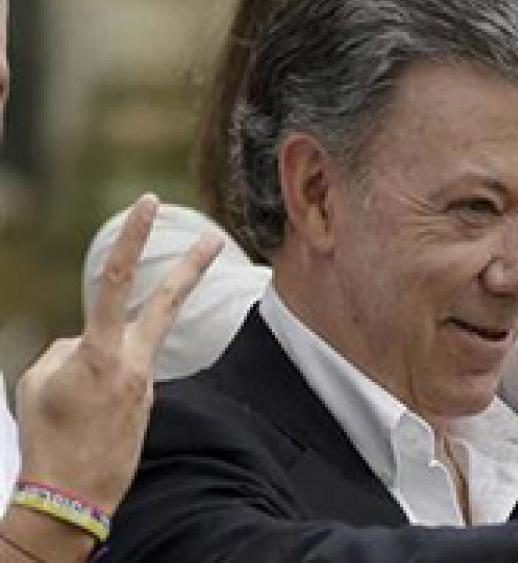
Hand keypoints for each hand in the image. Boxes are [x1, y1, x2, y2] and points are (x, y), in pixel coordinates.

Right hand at [14, 194, 221, 513]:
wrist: (74, 495)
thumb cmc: (47, 436)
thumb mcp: (39, 382)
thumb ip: (67, 349)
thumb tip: (88, 343)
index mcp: (101, 351)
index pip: (116, 280)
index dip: (131, 238)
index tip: (148, 203)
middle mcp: (134, 362)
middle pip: (167, 302)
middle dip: (190, 268)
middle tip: (215, 238)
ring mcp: (146, 383)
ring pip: (122, 351)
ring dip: (94, 369)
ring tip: (75, 411)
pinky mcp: (147, 402)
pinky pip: (117, 379)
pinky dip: (97, 390)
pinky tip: (86, 421)